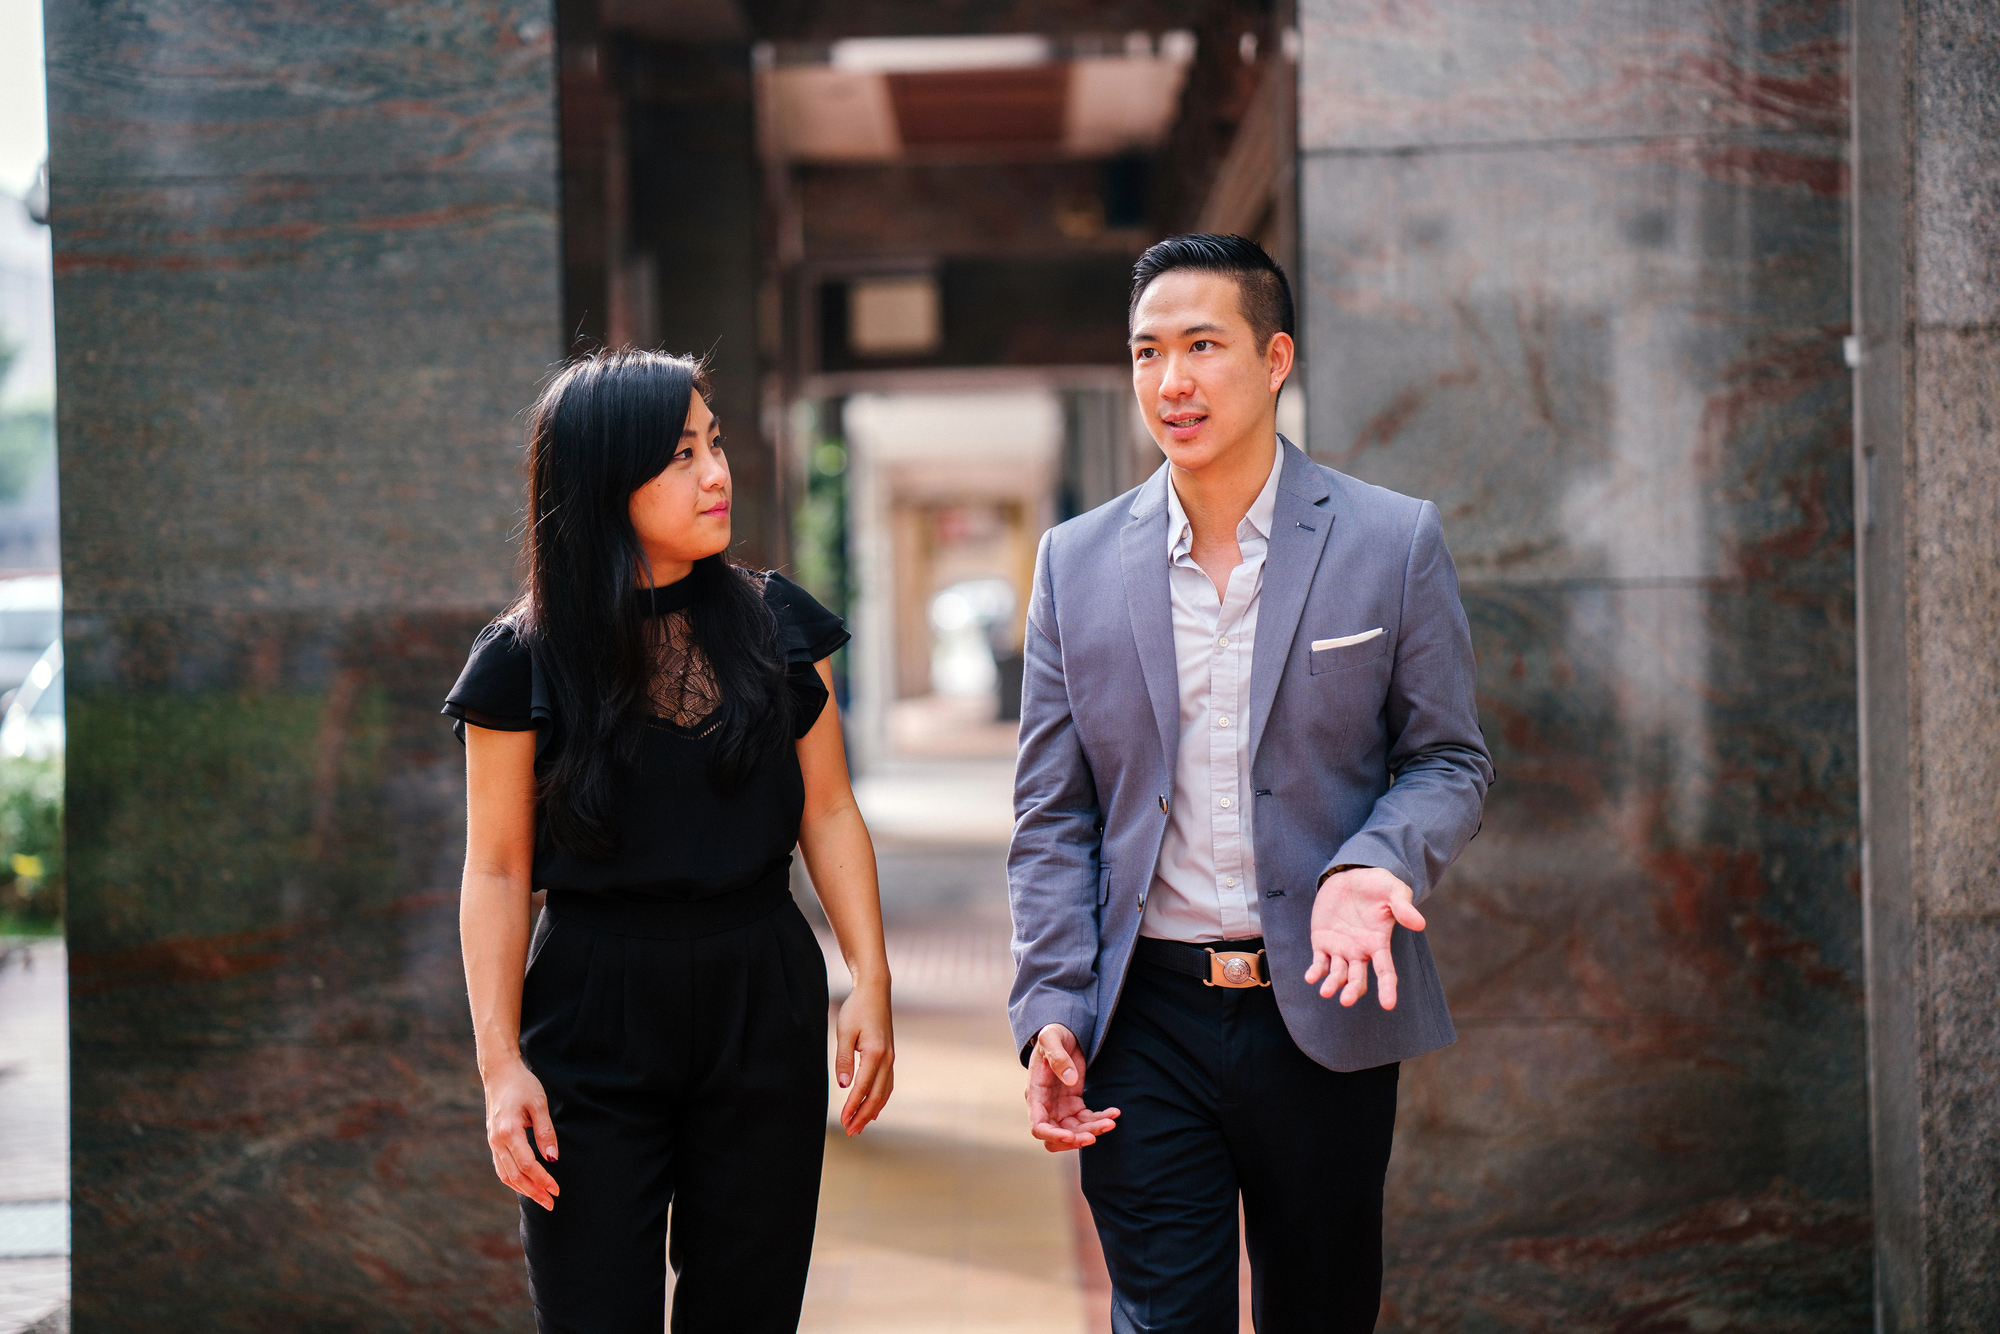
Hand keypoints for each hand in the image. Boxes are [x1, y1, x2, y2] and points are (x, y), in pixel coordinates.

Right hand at [483, 1057, 559, 1209]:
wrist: (499, 1073)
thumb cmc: (522, 1086)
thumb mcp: (539, 1104)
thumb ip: (546, 1132)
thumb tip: (553, 1158)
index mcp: (508, 1131)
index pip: (527, 1165)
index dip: (542, 1179)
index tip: (556, 1190)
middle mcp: (497, 1140)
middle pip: (514, 1175)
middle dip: (534, 1192)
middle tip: (551, 1203)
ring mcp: (492, 1142)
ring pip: (505, 1174)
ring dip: (523, 1189)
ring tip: (541, 1198)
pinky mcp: (493, 1141)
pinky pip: (501, 1167)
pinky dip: (513, 1179)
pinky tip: (525, 1185)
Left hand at [834, 980, 893, 1135]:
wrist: (875, 991)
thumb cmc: (857, 1009)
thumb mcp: (844, 1031)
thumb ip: (843, 1059)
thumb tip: (844, 1085)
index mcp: (875, 1053)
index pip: (862, 1088)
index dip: (852, 1107)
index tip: (843, 1121)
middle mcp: (887, 1058)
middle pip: (876, 1095)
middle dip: (863, 1115)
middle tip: (850, 1131)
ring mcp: (891, 1058)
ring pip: (884, 1092)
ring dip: (872, 1110)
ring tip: (860, 1125)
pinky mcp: (889, 1056)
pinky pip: (887, 1084)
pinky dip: (880, 1099)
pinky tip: (873, 1108)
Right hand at [1025, 1023, 1119, 1152]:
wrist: (1064, 1034)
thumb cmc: (1053, 1035)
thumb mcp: (1051, 1039)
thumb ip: (1058, 1057)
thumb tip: (1070, 1079)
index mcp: (1036, 1094)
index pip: (1038, 1125)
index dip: (1053, 1135)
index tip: (1071, 1136)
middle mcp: (1047, 1106)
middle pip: (1057, 1135)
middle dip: (1075, 1140)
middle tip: (1094, 1136)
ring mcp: (1061, 1108)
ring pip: (1075, 1131)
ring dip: (1092, 1130)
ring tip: (1110, 1122)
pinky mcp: (1074, 1105)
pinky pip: (1087, 1120)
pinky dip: (1100, 1119)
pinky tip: (1114, 1113)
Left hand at [1304, 866, 1425, 1008]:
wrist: (1350, 875)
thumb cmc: (1377, 885)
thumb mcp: (1393, 891)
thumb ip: (1404, 907)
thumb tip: (1420, 924)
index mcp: (1379, 944)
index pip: (1385, 971)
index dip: (1387, 988)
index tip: (1388, 1005)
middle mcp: (1360, 951)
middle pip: (1357, 978)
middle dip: (1352, 990)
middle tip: (1346, 1001)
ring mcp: (1340, 948)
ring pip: (1337, 973)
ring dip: (1332, 984)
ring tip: (1326, 992)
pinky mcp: (1322, 941)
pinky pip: (1319, 961)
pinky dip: (1315, 971)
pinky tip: (1310, 977)